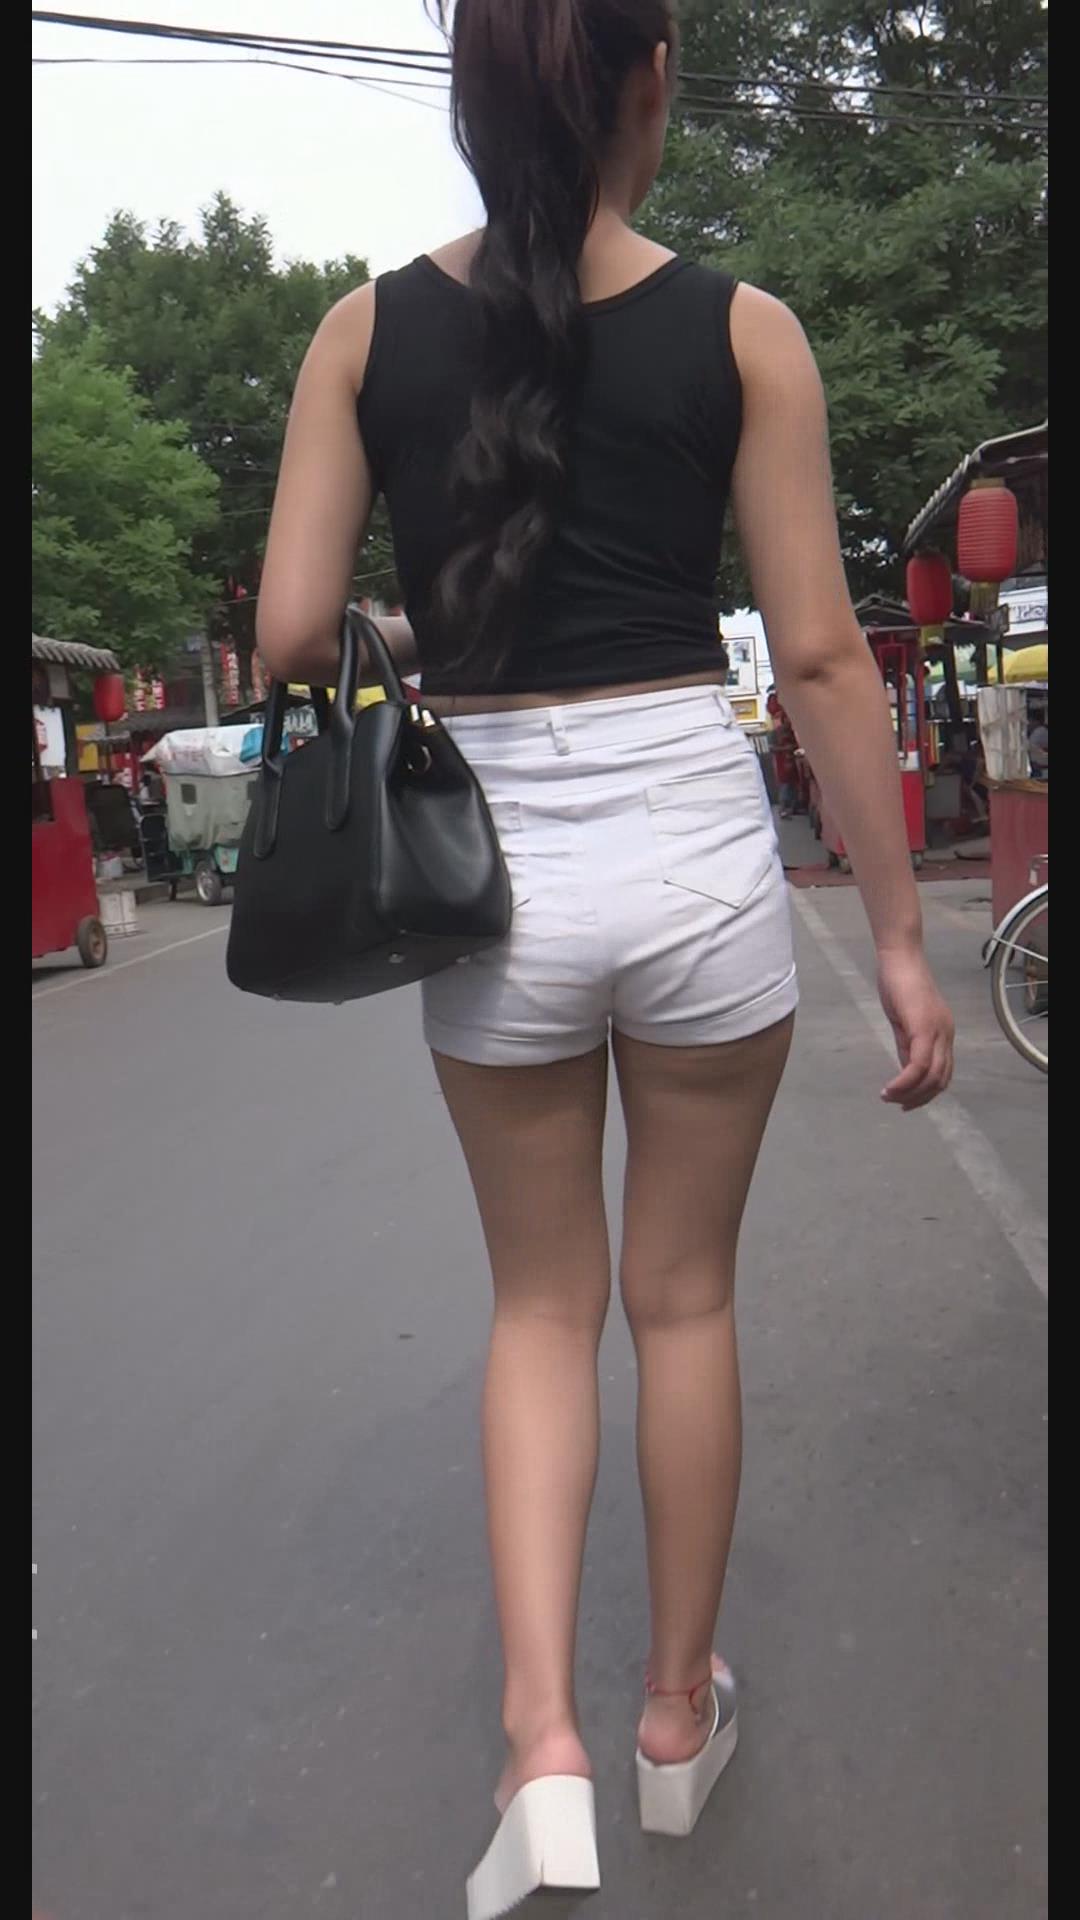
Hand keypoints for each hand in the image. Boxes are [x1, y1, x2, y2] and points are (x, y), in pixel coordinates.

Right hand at [876, 946, 954, 1110]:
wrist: (899, 957)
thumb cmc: (898, 983)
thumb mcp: (903, 1021)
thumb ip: (907, 1045)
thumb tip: (906, 1070)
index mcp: (943, 1033)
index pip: (943, 1073)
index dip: (926, 1093)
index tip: (905, 1102)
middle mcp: (946, 1034)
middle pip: (940, 1080)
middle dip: (918, 1098)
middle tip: (895, 1103)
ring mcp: (938, 1031)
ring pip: (931, 1076)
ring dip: (909, 1093)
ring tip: (888, 1096)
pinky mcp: (924, 1028)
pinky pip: (918, 1065)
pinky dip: (904, 1081)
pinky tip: (889, 1087)